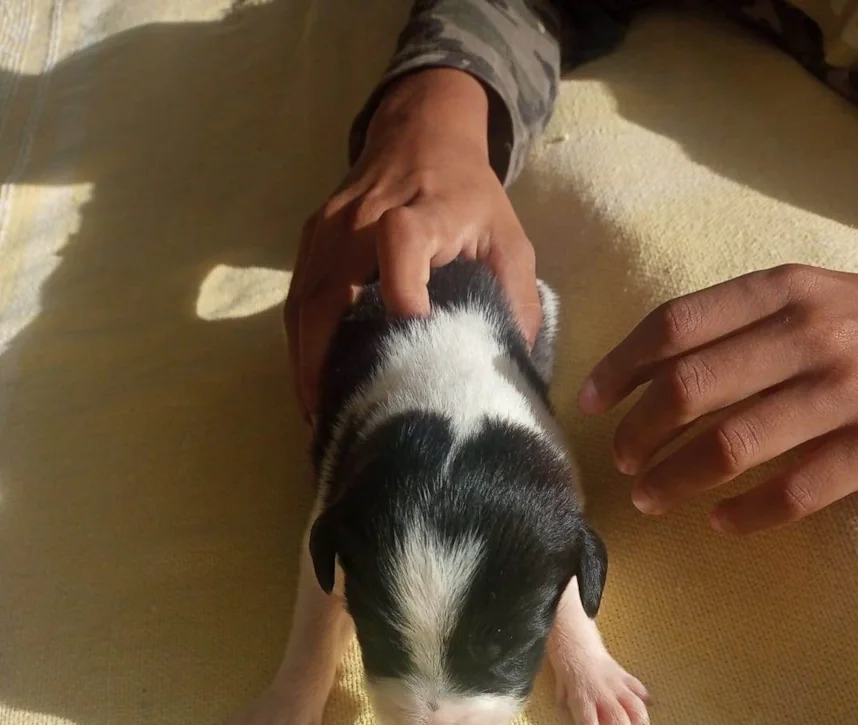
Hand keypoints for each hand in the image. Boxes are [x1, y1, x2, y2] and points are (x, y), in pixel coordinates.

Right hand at [284, 68, 539, 420]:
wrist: (423, 131)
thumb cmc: (470, 194)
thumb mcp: (509, 238)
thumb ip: (517, 297)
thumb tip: (517, 364)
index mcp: (421, 214)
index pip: (401, 241)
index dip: (402, 286)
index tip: (412, 330)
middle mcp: (362, 220)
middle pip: (329, 292)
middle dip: (324, 362)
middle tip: (334, 418)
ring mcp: (328, 229)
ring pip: (304, 302)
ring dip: (304, 361)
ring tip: (318, 412)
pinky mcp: (312, 238)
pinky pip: (299, 296)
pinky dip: (300, 341)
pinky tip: (313, 379)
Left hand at [580, 264, 857, 532]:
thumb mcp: (811, 294)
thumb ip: (738, 321)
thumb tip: (647, 368)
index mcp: (784, 289)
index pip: (676, 324)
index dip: (620, 367)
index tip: (589, 401)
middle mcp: (808, 334)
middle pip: (689, 388)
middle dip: (638, 433)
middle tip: (621, 461)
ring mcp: (845, 392)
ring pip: (731, 445)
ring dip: (674, 479)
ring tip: (650, 497)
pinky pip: (794, 492)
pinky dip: (744, 515)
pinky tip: (719, 523)